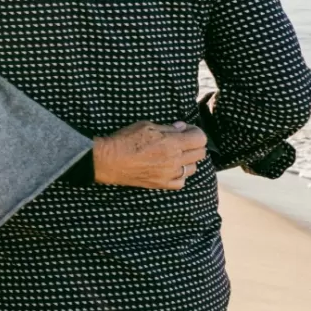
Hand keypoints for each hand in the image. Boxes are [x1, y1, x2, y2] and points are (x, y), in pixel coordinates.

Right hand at [93, 121, 207, 189]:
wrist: (109, 161)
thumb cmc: (125, 140)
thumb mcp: (146, 126)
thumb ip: (168, 128)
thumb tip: (182, 127)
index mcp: (172, 143)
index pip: (200, 139)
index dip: (195, 131)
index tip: (186, 130)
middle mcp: (174, 160)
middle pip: (200, 153)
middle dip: (194, 144)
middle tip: (183, 140)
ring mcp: (169, 174)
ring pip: (193, 168)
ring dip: (188, 160)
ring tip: (177, 154)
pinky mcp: (162, 184)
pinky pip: (181, 182)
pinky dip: (180, 175)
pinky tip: (172, 168)